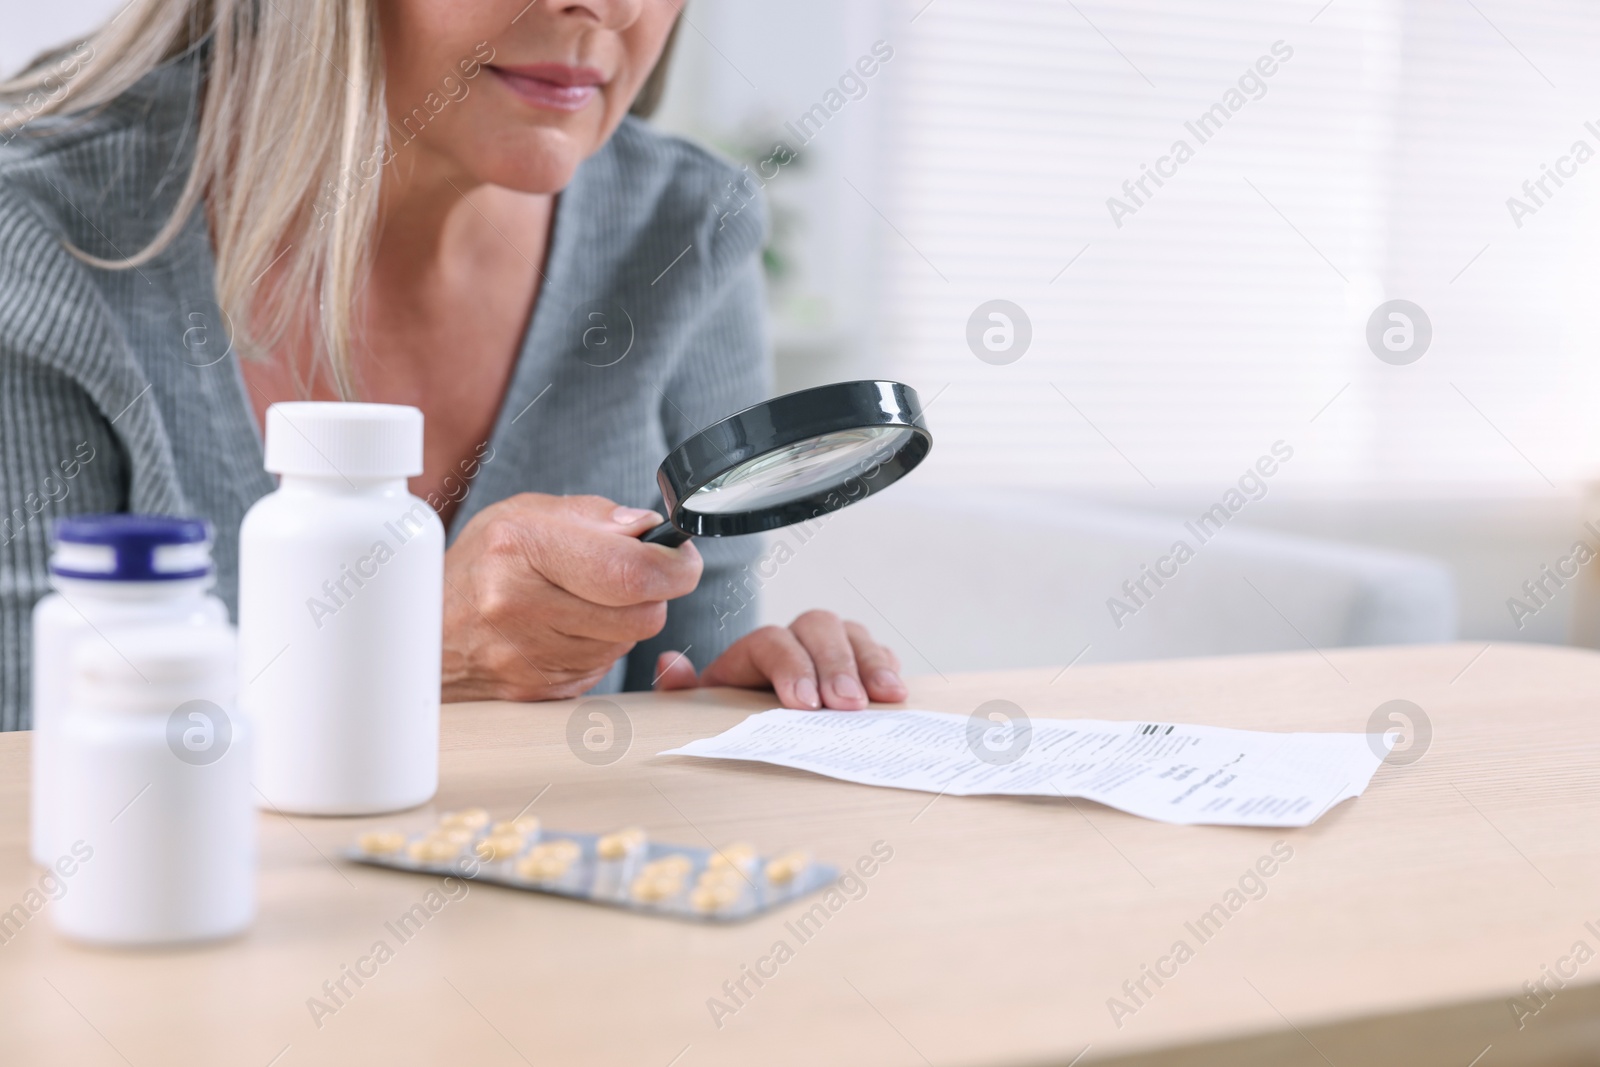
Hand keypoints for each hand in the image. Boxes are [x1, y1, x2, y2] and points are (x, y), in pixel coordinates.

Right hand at [441, 494, 700, 701]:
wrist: (423, 628)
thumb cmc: (478, 563)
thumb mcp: (526, 514)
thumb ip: (596, 517)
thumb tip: (649, 532)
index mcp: (519, 548)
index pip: (633, 572)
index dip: (676, 567)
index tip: (682, 560)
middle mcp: (518, 607)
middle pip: (642, 616)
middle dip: (649, 594)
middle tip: (626, 577)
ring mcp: (525, 658)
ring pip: (626, 645)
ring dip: (621, 621)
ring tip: (580, 600)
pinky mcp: (535, 692)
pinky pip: (601, 669)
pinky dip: (596, 647)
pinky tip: (563, 629)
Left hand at [653, 610, 907, 709]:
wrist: (765, 726)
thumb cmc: (738, 719)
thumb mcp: (709, 711)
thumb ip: (686, 691)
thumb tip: (670, 665)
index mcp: (756, 650)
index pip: (772, 641)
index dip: (791, 666)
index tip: (804, 704)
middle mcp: (796, 640)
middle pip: (818, 628)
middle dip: (835, 665)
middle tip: (846, 704)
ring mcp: (831, 648)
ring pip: (851, 634)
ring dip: (869, 664)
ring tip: (883, 697)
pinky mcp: (862, 663)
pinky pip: (879, 652)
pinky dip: (888, 668)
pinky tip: (895, 691)